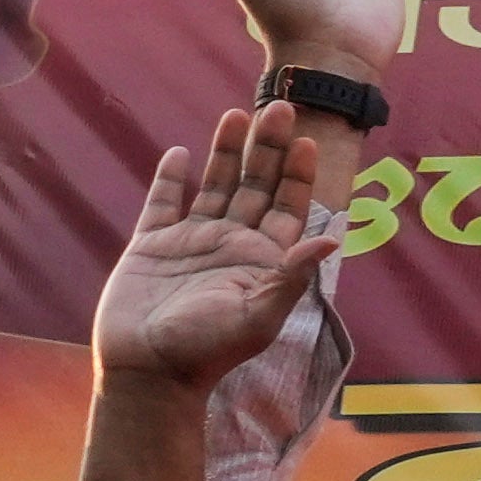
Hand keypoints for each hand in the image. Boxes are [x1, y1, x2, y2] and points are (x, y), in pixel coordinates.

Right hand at [92, 106, 340, 397]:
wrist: (146, 374)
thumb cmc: (206, 352)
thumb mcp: (258, 315)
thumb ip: (292, 276)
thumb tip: (334, 239)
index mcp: (261, 261)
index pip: (287, 208)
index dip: (297, 175)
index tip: (305, 140)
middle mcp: (230, 246)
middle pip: (255, 186)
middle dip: (267, 149)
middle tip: (278, 106)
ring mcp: (191, 243)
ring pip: (214, 186)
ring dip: (226, 152)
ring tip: (236, 115)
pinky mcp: (151, 246)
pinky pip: (163, 203)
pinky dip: (171, 179)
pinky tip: (180, 153)